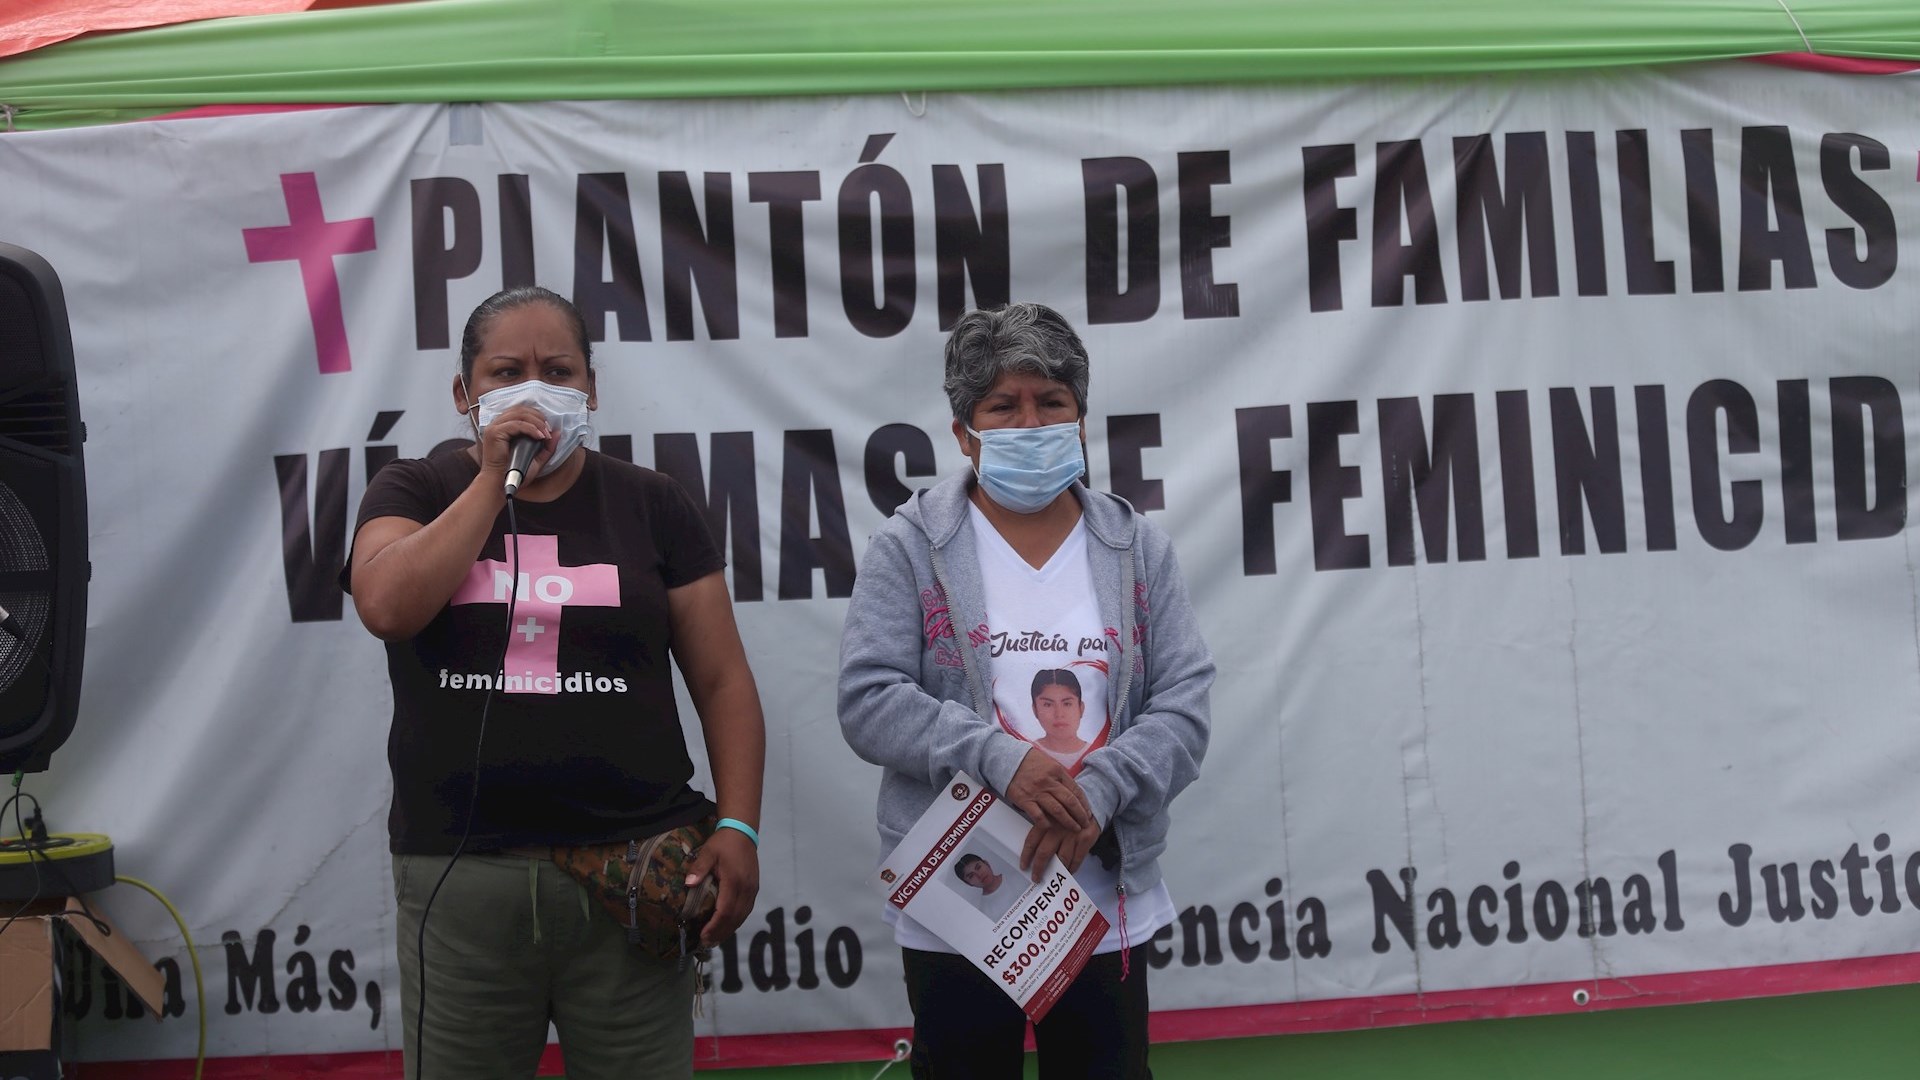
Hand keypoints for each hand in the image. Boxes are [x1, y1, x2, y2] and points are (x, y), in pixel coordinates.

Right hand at [475, 403, 552, 480]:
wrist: (500, 485)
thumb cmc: (514, 473)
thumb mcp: (536, 459)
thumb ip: (547, 447)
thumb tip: (558, 432)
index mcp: (504, 426)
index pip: (521, 411)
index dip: (537, 416)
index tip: (548, 428)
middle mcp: (497, 424)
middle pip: (521, 410)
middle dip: (538, 418)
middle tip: (549, 429)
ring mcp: (494, 427)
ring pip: (519, 414)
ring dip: (537, 422)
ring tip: (546, 434)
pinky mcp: (494, 433)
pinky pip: (516, 424)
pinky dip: (530, 429)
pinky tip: (540, 436)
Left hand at [686, 826, 759, 947]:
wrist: (743, 833)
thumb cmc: (723, 843)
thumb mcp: (708, 852)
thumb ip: (699, 867)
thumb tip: (688, 883)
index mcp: (734, 882)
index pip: (725, 911)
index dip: (715, 926)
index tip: (703, 936)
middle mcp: (746, 889)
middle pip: (734, 918)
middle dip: (720, 933)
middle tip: (706, 944)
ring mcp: (752, 890)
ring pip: (742, 917)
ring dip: (728, 930)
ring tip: (714, 939)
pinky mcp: (753, 889)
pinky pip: (745, 911)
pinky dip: (735, 922)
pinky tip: (726, 926)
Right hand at [1005, 748, 1093, 833]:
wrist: (1007, 759)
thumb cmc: (1029, 762)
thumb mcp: (1049, 763)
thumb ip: (1060, 776)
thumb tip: (1072, 791)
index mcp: (1057, 771)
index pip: (1075, 790)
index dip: (1084, 803)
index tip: (1088, 812)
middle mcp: (1048, 782)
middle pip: (1069, 802)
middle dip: (1080, 815)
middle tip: (1085, 824)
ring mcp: (1036, 791)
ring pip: (1057, 810)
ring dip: (1068, 822)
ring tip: (1074, 829)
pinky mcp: (1024, 800)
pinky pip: (1038, 815)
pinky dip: (1046, 823)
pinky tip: (1052, 828)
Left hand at [1021, 818, 1101, 879]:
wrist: (1092, 807)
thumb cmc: (1068, 814)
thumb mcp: (1052, 815)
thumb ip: (1043, 828)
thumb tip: (1032, 850)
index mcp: (1046, 821)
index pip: (1032, 841)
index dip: (1026, 856)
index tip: (1024, 866)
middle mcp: (1058, 828)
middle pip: (1044, 852)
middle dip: (1039, 868)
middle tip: (1036, 878)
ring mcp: (1072, 834)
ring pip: (1062, 859)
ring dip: (1057, 870)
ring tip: (1054, 877)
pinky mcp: (1085, 839)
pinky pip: (1077, 859)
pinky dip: (1072, 868)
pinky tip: (1069, 871)